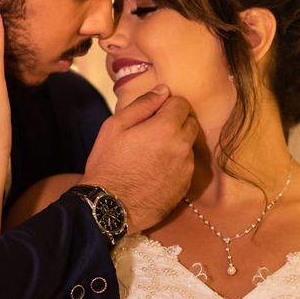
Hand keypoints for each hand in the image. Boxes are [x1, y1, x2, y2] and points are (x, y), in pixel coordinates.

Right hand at [81, 85, 196, 231]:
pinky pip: (186, 167)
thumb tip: (163, 91)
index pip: (182, 103)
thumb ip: (142, 104)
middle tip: (153, 132)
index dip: (168, 105)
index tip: (155, 113)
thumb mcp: (115, 126)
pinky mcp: (185, 186)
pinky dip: (176, 164)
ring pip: (189, 146)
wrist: (110, 207)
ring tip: (152, 154)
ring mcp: (186, 168)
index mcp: (167, 128)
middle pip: (191, 123)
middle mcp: (182, 146)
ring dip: (177, 144)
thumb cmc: (108, 164)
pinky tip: (156, 171)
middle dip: (176, 122)